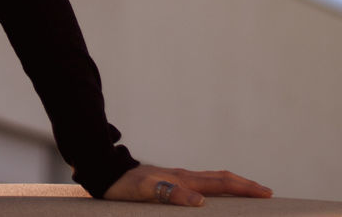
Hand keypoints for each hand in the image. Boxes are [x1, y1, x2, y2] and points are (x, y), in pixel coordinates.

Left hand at [103, 164, 272, 206]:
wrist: (105, 171)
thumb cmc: (124, 184)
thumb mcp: (147, 190)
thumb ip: (172, 194)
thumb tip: (201, 201)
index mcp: (183, 179)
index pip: (221, 183)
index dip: (244, 188)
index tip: (266, 192)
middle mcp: (182, 176)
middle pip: (220, 179)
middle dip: (245, 185)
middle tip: (267, 192)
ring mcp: (175, 176)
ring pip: (211, 179)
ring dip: (232, 184)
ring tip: (247, 190)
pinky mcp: (167, 179)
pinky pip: (199, 182)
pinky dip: (214, 186)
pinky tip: (212, 192)